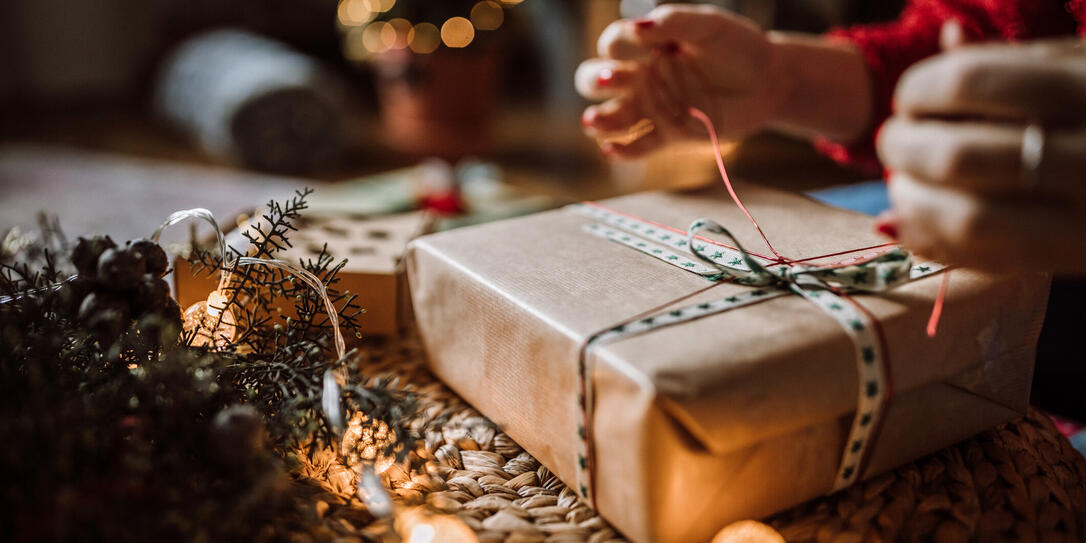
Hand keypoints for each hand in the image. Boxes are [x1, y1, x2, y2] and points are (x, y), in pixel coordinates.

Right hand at [575, 4, 787, 157]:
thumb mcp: (709, 26)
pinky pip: (637, 146)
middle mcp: (641, 76)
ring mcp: (652, 107)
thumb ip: (674, 22)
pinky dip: (622, 151)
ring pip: (611, 117)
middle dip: (596, 81)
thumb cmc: (737, 47)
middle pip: (595, 80)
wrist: (767, 83)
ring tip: (594, 122)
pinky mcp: (667, 135)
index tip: (648, 44)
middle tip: (613, 80)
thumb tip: (638, 27)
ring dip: (598, 121)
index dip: (620, 44)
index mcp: (646, 46)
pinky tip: (612, 149)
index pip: (614, 44)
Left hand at [877, 39, 1085, 272]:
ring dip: (911, 201)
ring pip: (967, 218)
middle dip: (904, 148)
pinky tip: (912, 218)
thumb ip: (1018, 58)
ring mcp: (1085, 217)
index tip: (909, 97)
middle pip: (958, 156)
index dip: (920, 89)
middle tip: (893, 142)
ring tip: (900, 183)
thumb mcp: (1084, 67)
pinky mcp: (1071, 259)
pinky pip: (983, 260)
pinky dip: (931, 240)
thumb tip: (947, 38)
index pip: (971, 82)